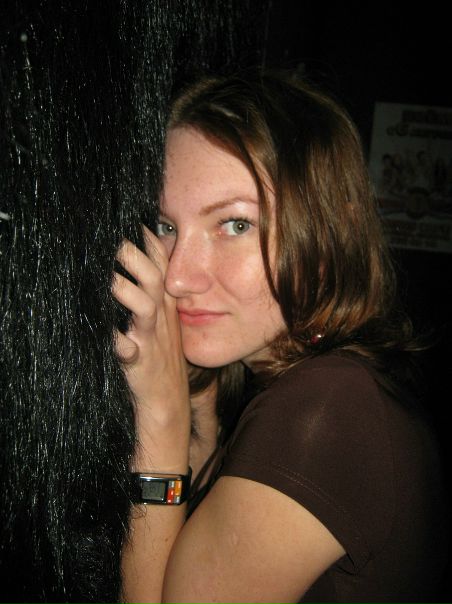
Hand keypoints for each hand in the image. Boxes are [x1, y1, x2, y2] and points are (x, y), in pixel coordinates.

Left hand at [112, 225, 189, 470]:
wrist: (168, 405)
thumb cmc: (161, 359)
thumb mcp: (164, 323)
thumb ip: (154, 293)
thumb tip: (147, 259)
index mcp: (166, 305)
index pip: (161, 265)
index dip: (147, 241)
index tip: (130, 221)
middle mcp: (161, 318)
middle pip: (153, 278)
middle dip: (134, 256)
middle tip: (113, 238)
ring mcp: (152, 339)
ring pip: (144, 308)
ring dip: (126, 293)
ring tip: (109, 279)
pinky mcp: (141, 363)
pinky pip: (131, 352)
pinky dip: (122, 345)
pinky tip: (113, 337)